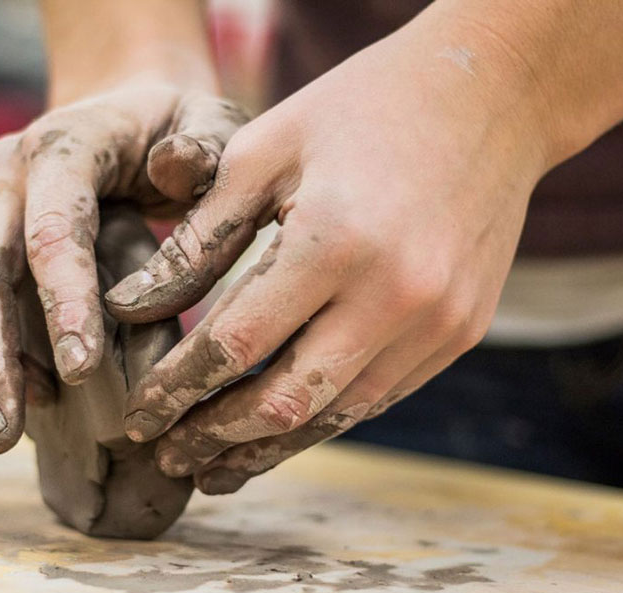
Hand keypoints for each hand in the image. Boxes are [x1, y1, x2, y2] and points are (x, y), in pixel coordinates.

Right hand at [0, 81, 246, 452]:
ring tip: (11, 423)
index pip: (54, 229)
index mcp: (64, 147)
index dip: (64, 302)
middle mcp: (0, 174)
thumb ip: (205, 147)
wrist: (118, 113)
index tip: (82, 373)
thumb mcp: (210, 123)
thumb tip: (173, 169)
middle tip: (2, 437)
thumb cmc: (174, 130)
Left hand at [105, 26, 550, 493]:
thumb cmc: (359, 110)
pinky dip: (323, 418)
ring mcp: (439, 322)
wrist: (492, 94)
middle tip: (166, 456)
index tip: (135, 416)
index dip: (176, 388)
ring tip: (215, 469)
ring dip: (269, 448)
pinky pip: (379, 396)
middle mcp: (396, 295)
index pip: (235, 343)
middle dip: (215, 437)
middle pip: (285, 400)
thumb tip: (129, 309)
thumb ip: (198, 238)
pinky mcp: (462, 332)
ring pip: (336, 414)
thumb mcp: (264, 151)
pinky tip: (282, 429)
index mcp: (334, 240)